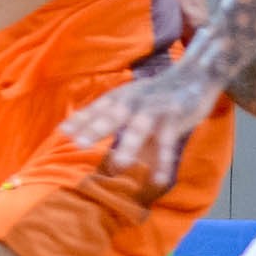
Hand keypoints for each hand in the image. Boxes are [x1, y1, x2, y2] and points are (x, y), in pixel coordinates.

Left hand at [63, 66, 220, 185]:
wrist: (193, 75)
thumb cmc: (152, 94)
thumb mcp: (125, 100)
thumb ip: (100, 117)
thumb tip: (65, 131)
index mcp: (119, 97)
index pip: (96, 108)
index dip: (80, 119)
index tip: (62, 131)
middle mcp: (134, 102)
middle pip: (113, 115)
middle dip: (96, 129)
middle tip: (79, 144)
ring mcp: (154, 110)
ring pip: (140, 129)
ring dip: (129, 147)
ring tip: (118, 166)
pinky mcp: (175, 119)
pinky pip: (168, 144)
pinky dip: (163, 162)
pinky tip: (156, 180)